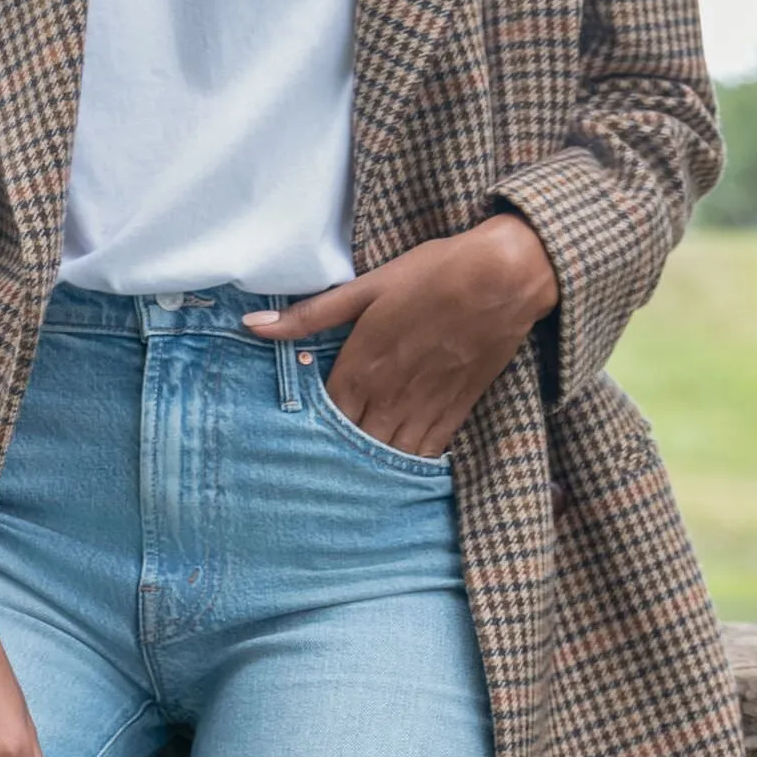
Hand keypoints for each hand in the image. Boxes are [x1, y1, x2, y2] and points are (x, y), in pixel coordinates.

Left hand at [244, 213, 559, 455]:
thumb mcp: (366, 287)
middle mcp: (390, 396)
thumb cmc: (433, 275)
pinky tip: (398, 472)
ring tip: (353, 482)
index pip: (324, 418)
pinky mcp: (456, 410)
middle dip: (337, 458)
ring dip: (371, 469)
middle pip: (354, 445)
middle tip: (318, 473)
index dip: (309, 434)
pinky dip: (409, 466)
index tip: (294, 442)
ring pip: (388, 456)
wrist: (503, 278)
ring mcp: (424, 407)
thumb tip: (253, 325)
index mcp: (362, 366)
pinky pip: (426, 453)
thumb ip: (310, 315)